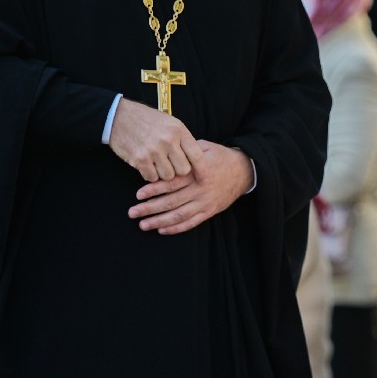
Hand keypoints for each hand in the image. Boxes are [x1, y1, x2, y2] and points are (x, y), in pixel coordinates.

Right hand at [109, 99, 197, 181]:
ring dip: (163, 173)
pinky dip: (149, 174)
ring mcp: (154, 150)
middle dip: (178, 171)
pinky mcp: (140, 159)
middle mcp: (168, 140)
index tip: (204, 178)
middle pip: (183, 170)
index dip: (202, 169)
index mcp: (178, 130)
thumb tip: (196, 159)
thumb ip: (182, 138)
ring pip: (168, 176)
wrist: (118, 116)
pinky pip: (152, 177)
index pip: (197, 155)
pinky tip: (146, 165)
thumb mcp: (169, 122)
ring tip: (156, 163)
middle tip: (170, 165)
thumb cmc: (146, 120)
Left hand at [127, 142, 251, 234]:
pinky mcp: (210, 211)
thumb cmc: (220, 156)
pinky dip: (176, 228)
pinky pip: (191, 223)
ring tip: (143, 224)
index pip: (172, 183)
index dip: (154, 189)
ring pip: (179, 215)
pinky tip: (162, 230)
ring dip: (160, 222)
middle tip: (133, 212)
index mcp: (197, 173)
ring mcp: (205, 203)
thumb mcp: (204, 147)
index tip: (139, 194)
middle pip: (172, 202)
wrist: (244, 170)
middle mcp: (200, 190)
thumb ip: (186, 151)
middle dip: (150, 208)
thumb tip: (166, 151)